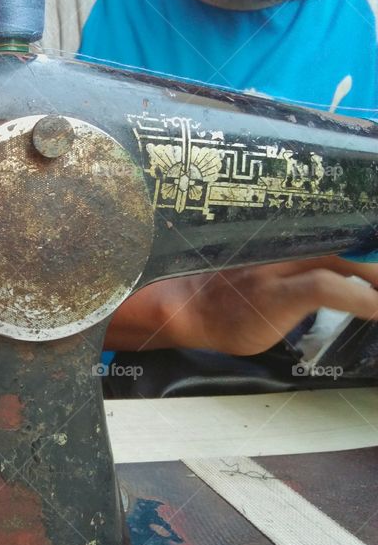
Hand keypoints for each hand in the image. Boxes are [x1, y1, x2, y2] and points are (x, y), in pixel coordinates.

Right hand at [106, 256, 377, 355]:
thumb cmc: (226, 302)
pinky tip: (376, 309)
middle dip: (376, 257)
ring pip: (344, 259)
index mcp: (289, 243)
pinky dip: (360, 298)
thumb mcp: (269, 280)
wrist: (186, 310)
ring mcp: (281, 269)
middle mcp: (287, 248)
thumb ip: (302, 274)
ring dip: (376, 277)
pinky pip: (327, 288)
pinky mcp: (276, 293)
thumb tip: (343, 282)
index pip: (341, 234)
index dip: (368, 245)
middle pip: (348, 241)